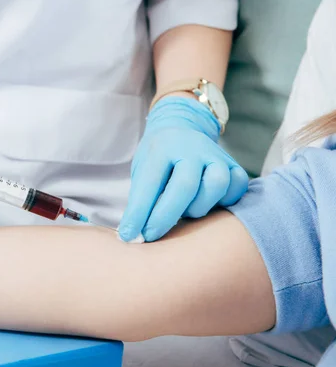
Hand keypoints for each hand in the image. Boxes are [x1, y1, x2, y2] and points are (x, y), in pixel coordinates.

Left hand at [119, 97, 248, 241]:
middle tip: (151, 235)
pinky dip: (225, 202)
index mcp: (163, 148)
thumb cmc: (157, 160)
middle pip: (185, 185)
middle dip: (166, 216)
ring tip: (185, 213)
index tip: (128, 236)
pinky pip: (237, 186)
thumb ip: (141, 198)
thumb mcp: (142, 170)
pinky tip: (209, 206)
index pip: (149, 183)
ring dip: (198, 207)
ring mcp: (216, 154)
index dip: (138, 212)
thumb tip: (133, 235)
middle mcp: (192, 148)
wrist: (181, 130)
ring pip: (217, 184)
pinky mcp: (234, 165)